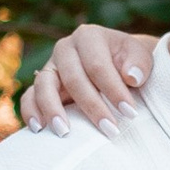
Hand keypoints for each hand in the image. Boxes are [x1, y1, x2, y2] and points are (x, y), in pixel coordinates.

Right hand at [21, 22, 158, 134]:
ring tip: (65, 132)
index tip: (130, 113)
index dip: (114, 90)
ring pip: (44, 86)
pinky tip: (39, 129)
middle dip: (92, 106)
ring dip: (53, 110)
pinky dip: (31, 111)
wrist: (116, 63)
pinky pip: (29, 96)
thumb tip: (131, 77)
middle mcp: (65, 48)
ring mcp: (50, 67)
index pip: (98, 65)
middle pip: (73, 78)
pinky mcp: (41, 85)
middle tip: (110, 130)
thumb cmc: (129, 61)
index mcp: (88, 36)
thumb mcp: (140, 56)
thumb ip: (139, 63)